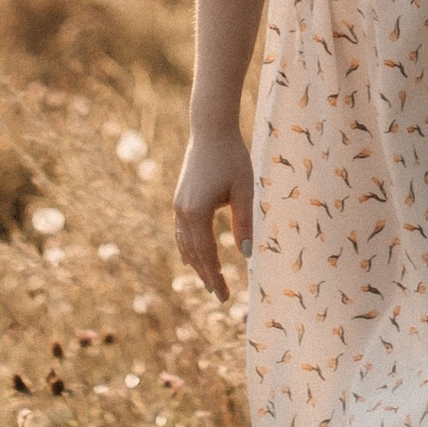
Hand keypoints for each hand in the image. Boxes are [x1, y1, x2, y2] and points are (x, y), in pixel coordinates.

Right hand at [174, 122, 254, 299]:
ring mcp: (179, 206)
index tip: (224, 296)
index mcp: (198, 213)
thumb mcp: (244, 191)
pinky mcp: (180, 199)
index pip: (206, 255)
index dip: (215, 276)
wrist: (211, 130)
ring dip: (196, 264)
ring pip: (185, 244)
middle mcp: (183, 212)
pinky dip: (187, 248)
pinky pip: (181, 232)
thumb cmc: (232, 158)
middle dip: (206, 275)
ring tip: (208, 281)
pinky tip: (192, 257)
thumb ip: (245, 222)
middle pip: (194, 253)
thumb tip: (248, 254)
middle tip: (219, 296)